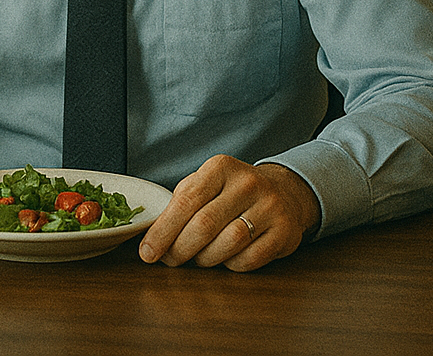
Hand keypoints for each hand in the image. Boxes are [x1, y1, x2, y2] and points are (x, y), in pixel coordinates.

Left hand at [138, 155, 319, 271]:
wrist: (284, 193)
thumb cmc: (232, 192)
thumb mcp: (206, 183)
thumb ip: (180, 203)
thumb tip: (152, 237)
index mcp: (221, 167)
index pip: (186, 201)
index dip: (163, 230)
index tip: (147, 251)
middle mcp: (248, 183)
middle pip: (204, 225)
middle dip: (179, 249)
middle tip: (169, 260)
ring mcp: (270, 207)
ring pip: (228, 244)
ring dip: (205, 258)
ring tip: (198, 257)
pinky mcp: (284, 231)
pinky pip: (249, 260)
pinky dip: (231, 265)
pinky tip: (226, 257)